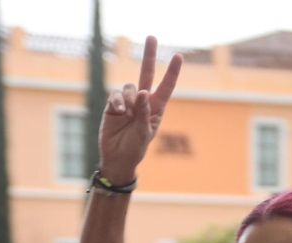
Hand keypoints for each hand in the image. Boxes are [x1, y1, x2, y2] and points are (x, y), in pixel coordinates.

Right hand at [97, 36, 182, 184]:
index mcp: (156, 108)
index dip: (172, 71)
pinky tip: (118, 112)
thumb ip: (144, 112)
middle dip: (149, 55)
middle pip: (146, 73)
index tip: (179, 56)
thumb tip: (143, 91)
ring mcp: (127, 102)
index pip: (166, 86)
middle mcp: (143, 101)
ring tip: (127, 114)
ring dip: (129, 98)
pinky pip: (115, 95)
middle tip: (152, 37)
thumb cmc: (136, 148)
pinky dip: (117, 102)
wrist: (117, 158)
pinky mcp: (113, 105)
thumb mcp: (144, 133)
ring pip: (129, 86)